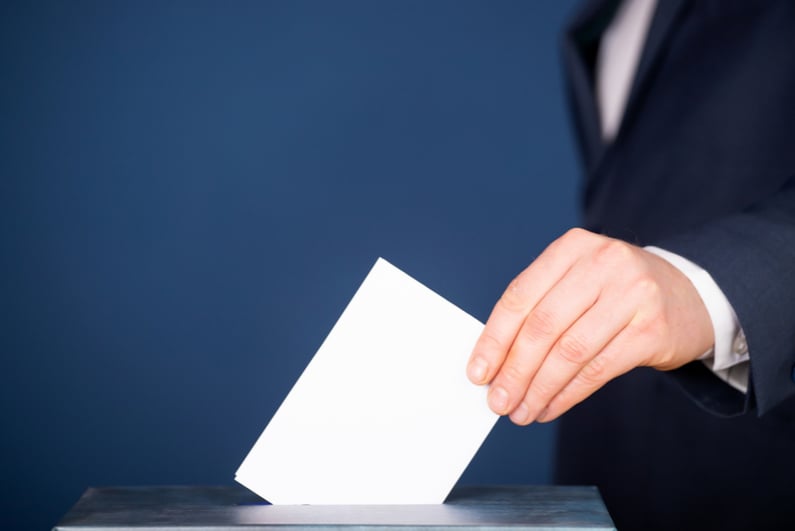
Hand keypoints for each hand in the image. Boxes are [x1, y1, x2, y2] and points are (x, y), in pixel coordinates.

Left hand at [467, 228, 713, 424]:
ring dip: (538, 388)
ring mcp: (632, 294)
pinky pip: (597, 369)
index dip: (494, 338)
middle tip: (497, 401)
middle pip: (543, 325)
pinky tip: (549, 407)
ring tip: (520, 412)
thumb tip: (495, 361)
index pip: (520, 295)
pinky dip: (567, 394)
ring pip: (569, 352)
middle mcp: (603, 263)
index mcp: (573, 247)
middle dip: (514, 370)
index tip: (477, 371)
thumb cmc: (617, 292)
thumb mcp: (578, 281)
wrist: (691, 294)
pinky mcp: (651, 329)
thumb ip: (539, 309)